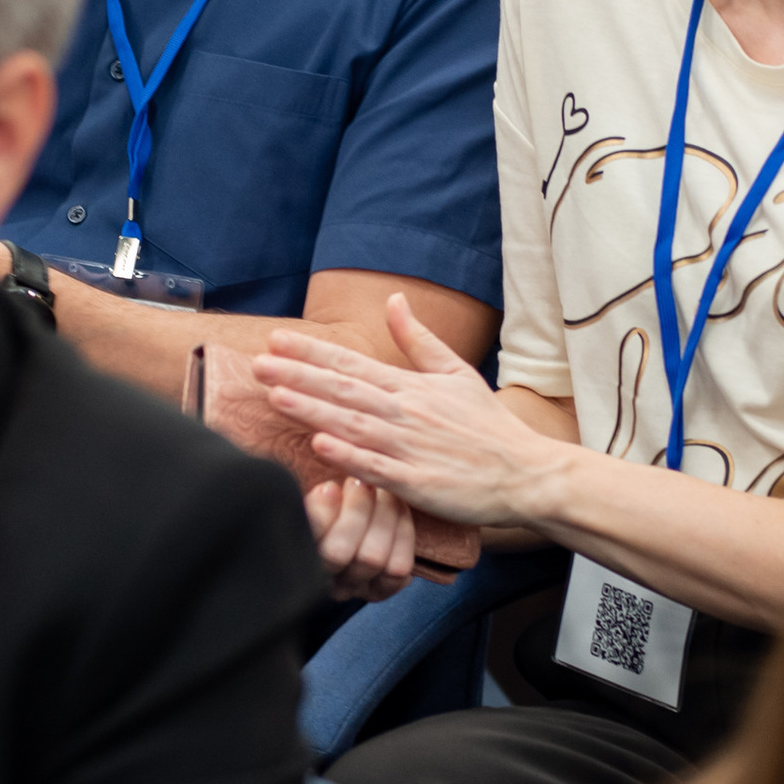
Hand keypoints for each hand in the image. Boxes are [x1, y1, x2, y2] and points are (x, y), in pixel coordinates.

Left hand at [255, 294, 564, 529]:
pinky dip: (348, 455)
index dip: (311, 352)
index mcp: (411, 387)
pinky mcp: (417, 483)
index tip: (275, 340)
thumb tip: (394, 301)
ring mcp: (410, 447)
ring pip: (353, 424)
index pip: (352, 363)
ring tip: (277, 395)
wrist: (525, 473)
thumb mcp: (457, 372)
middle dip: (298, 375)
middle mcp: (406, 412)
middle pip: (344, 389)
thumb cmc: (487, 427)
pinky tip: (320, 445)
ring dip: (314, 409)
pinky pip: (376, 467)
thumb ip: (419, 340)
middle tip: (258, 364)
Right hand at [306, 477, 417, 601]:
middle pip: (339, 553)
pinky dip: (402, 533)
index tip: (329, 488)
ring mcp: (354, 589)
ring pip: (372, 559)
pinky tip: (399, 507)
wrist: (358, 523)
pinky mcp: (382, 590)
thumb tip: (328, 492)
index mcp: (298, 560)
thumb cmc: (329, 509)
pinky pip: (398, 567)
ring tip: (382, 488)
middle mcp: (322, 581)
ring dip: (382, 516)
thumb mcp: (315, 502)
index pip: (307, 541)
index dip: (320, 516)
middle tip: (360, 481)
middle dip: (354, 511)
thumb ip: (316, 502)